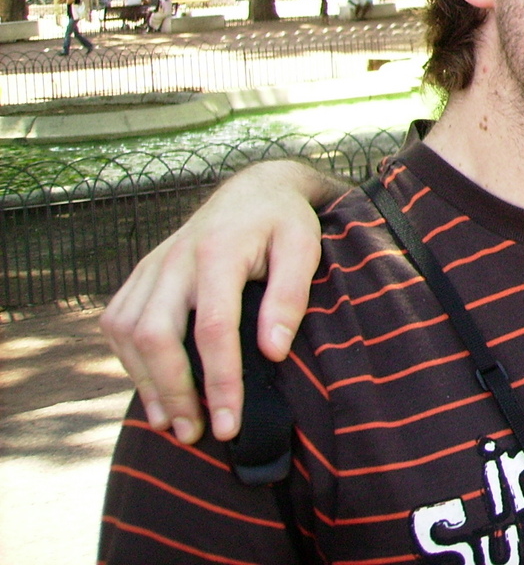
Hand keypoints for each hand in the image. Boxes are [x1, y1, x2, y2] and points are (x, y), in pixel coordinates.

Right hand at [100, 159, 336, 443]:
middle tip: (196, 433)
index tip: (229, 424)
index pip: (213, 328)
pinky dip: (128, 359)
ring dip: (145, 383)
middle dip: (173, 391)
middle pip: (157, 336)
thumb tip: (273, 352)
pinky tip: (151, 387)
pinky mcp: (141, 275)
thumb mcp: (304, 247)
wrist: (253, 190)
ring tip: (172, 423)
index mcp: (219, 252)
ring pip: (128, 333)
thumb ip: (291, 296)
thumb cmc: (284, 223)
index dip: (219, 381)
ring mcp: (152, 266)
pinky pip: (118, 322)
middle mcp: (175, 259)